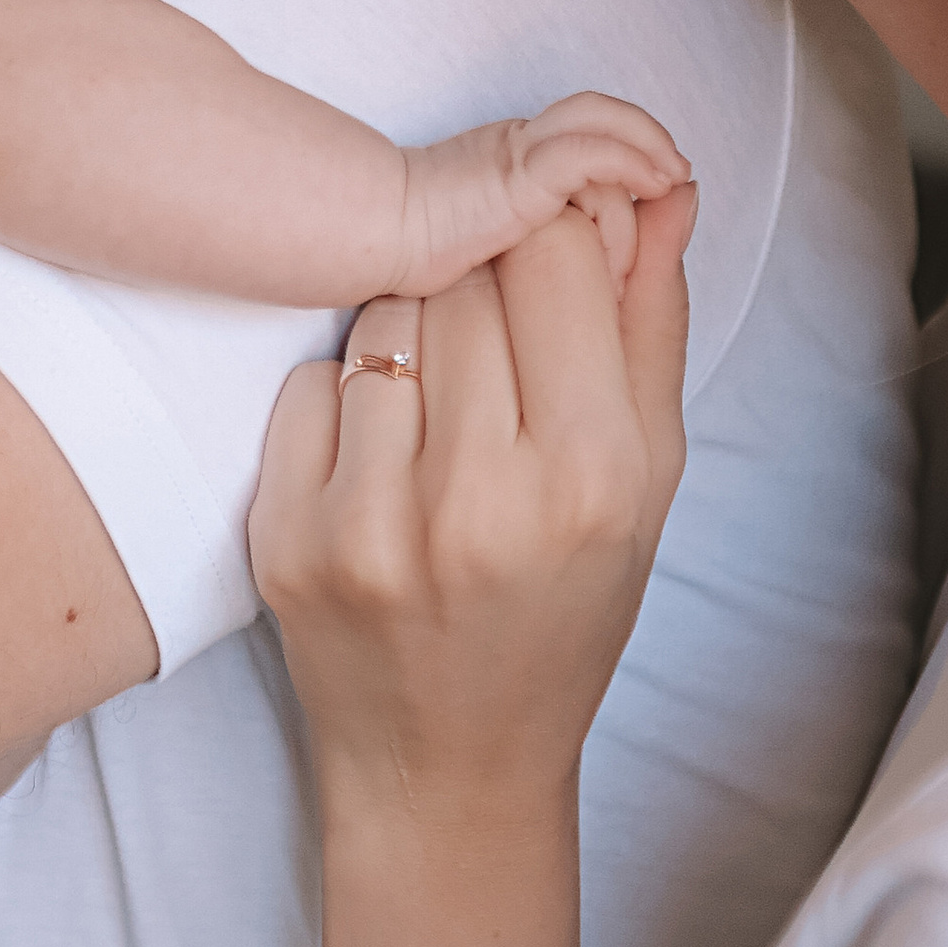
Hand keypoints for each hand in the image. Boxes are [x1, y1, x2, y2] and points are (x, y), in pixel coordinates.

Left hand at [250, 190, 693, 836]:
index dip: (554, 235)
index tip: (552, 268)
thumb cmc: (565, 610)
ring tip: (446, 413)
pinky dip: (347, 401)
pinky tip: (383, 462)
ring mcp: (373, 522)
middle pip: (462, 272)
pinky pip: (312, 383)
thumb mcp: (648, 477)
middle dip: (483, 285)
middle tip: (500, 355)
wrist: (450, 766)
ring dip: (415, 336)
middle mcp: (482, 499)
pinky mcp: (288, 540)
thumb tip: (659, 180)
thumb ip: (650, 318)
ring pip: (384, 316)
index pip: (552, 250)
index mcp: (593, 475)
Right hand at [385, 93, 690, 299]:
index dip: (624, 147)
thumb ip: (530, 235)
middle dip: (645, 140)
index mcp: (509, 159)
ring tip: (672, 177)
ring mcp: (517, 153)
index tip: (659, 181)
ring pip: (599, 134)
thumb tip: (583, 245)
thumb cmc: (415, 248)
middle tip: (676, 174)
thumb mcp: (491, 245)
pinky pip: (585, 154)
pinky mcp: (517, 170)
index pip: (579, 136)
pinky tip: (653, 181)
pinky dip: (627, 160)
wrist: (372, 235)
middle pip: (595, 122)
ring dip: (645, 153)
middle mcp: (517, 145)